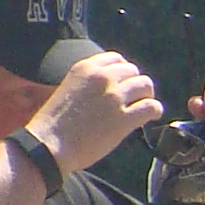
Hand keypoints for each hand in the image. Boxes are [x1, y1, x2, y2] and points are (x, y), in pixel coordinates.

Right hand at [31, 50, 164, 173]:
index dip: (123, 72)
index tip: (123, 84)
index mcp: (85, 68)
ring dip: (146, 96)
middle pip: (133, 71)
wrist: (49, 145)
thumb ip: (89, 84)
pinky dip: (155, 110)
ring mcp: (114, 97)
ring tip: (142, 108)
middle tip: (133, 100)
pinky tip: (151, 116)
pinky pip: (152, 106)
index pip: (116, 59)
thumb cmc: (55, 124)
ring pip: (145, 85)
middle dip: (135, 85)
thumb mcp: (68, 89)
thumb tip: (112, 87)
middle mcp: (101, 78)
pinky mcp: (124, 118)